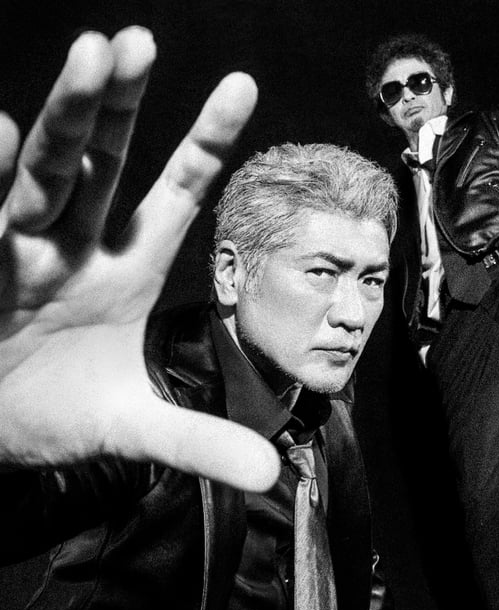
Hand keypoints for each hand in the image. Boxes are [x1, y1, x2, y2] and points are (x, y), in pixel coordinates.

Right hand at [0, 27, 279, 490]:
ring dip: (66, 118)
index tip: (241, 86)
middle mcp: (76, 249)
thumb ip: (202, 443)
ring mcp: (21, 254)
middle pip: (102, 165)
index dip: (206, 142)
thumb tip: (272, 474)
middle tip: (140, 43)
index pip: (175, 194)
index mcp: (126, 272)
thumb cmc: (62, 416)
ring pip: (47, 175)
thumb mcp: (140, 428)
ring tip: (92, 56)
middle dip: (119, 107)